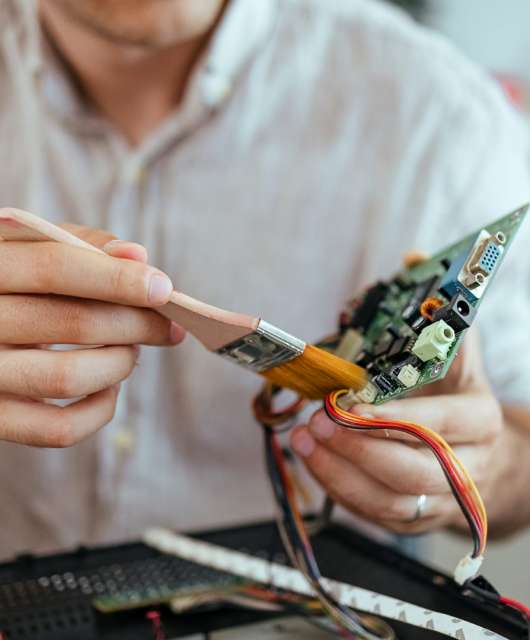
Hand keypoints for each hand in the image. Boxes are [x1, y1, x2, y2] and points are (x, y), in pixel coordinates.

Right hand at [0, 223, 184, 447]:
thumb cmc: (13, 281)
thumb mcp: (31, 248)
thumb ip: (81, 242)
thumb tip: (137, 256)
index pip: (56, 267)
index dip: (118, 279)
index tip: (164, 289)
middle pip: (74, 322)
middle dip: (138, 324)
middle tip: (167, 326)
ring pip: (69, 377)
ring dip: (120, 364)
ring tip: (132, 350)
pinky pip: (57, 429)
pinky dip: (99, 410)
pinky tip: (109, 387)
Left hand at [290, 329, 504, 533]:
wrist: (483, 454)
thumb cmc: (458, 398)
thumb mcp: (456, 356)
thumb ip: (432, 320)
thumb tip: (408, 266)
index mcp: (480, 422)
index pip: (440, 424)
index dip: (395, 419)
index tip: (352, 408)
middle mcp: (467, 467)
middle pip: (413, 472)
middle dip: (358, 448)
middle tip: (318, 423)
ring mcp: (441, 501)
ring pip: (390, 502)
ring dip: (339, 473)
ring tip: (304, 441)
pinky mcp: (415, 521)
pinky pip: (374, 514)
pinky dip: (339, 489)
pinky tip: (314, 460)